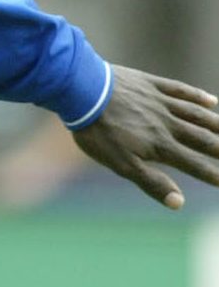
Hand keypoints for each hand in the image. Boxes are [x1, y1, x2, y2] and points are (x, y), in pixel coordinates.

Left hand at [72, 64, 218, 208]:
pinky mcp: (149, 84)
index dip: (213, 175)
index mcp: (160, 145)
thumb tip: (180, 203)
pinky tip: (211, 101)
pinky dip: (197, 96)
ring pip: (196, 115)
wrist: (81, 92)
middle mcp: (167, 124)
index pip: (194, 164)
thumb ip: (151, 182)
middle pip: (202, 138)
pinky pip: (179, 90)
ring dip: (215, 124)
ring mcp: (159, 102)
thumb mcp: (121, 164)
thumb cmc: (98, 132)